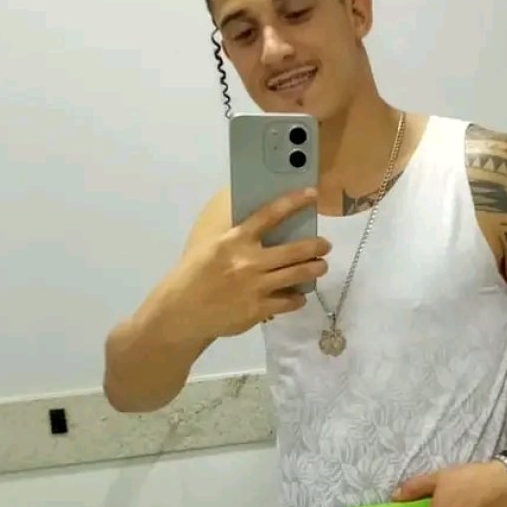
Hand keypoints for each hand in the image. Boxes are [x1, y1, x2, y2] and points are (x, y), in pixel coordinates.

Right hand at [163, 188, 330, 340]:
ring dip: (314, 269)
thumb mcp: (211, 247)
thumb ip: (236, 238)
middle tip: (325, 245)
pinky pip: (289, 301)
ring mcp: (255, 287)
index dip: (293, 202)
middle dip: (316, 246)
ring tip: (321, 266)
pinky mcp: (258, 309)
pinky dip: (298, 297)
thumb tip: (261, 226)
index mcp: (234, 240)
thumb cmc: (193, 275)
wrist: (181, 312)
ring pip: (298, 275)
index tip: (312, 194)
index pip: (270, 215)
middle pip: (294, 250)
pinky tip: (298, 295)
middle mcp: (249, 261)